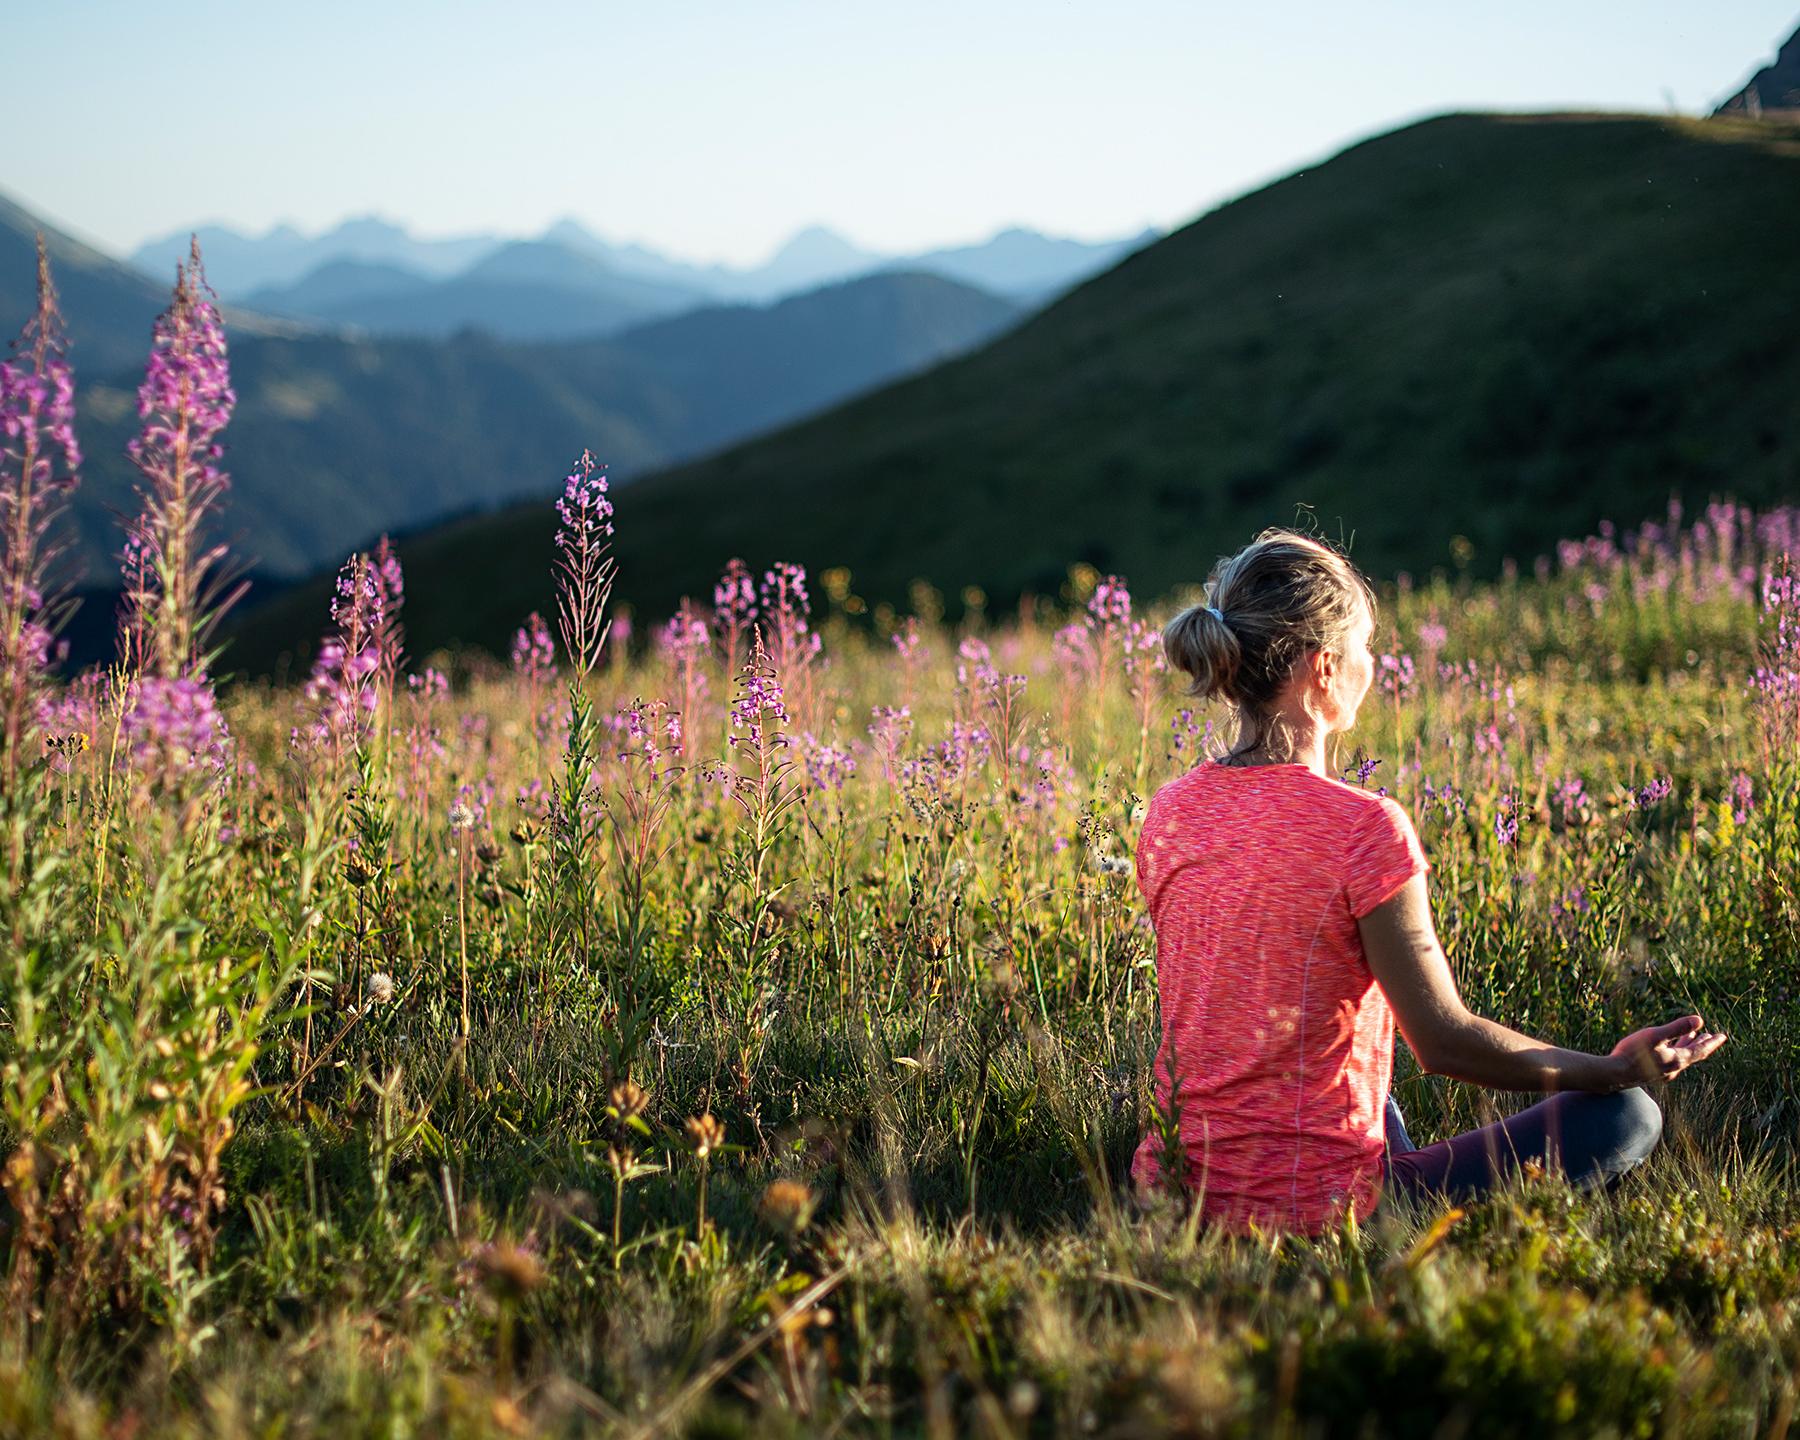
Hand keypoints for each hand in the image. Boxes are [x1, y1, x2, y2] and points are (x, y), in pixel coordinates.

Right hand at [1609, 1014, 1726, 1086]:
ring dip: (1688, 1046)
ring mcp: (1663, 1072)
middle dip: (1703, 1044)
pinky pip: (1670, 1060)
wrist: (1613, 1074)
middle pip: (1693, 1055)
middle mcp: (1674, 1068)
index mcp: (1677, 1059)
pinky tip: (1668, 1047)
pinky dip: (1675, 1050)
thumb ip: (1677, 1028)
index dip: (1713, 1042)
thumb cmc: (1633, 1053)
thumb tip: (1700, 1020)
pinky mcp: (1652, 1073)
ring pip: (1681, 1057)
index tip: (1723, 1036)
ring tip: (1693, 1037)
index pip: (1701, 1050)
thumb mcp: (1655, 1036)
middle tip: (1713, 1037)